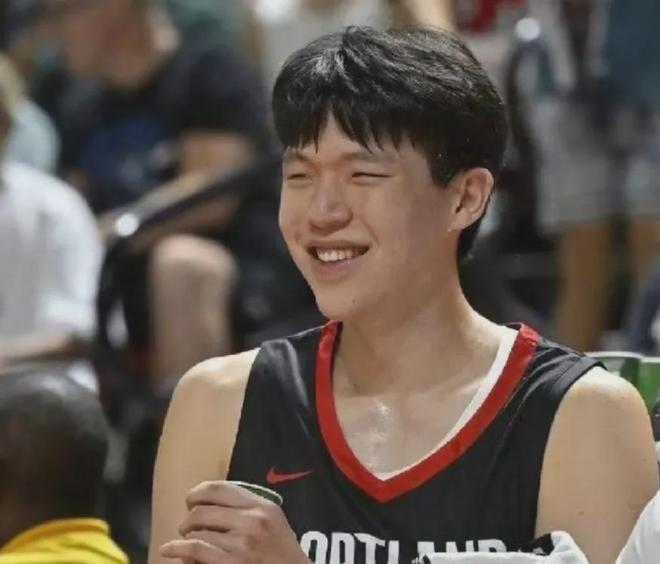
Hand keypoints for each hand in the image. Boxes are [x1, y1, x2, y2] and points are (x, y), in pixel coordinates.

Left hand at [160, 481, 309, 563]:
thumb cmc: (282, 555)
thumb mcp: (273, 522)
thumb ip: (248, 508)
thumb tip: (209, 504)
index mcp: (263, 506)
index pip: (219, 489)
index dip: (197, 493)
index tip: (191, 500)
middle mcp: (253, 520)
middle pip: (202, 510)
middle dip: (189, 518)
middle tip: (188, 526)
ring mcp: (242, 544)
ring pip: (197, 531)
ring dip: (186, 537)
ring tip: (186, 542)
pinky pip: (195, 549)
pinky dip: (176, 548)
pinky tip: (168, 549)